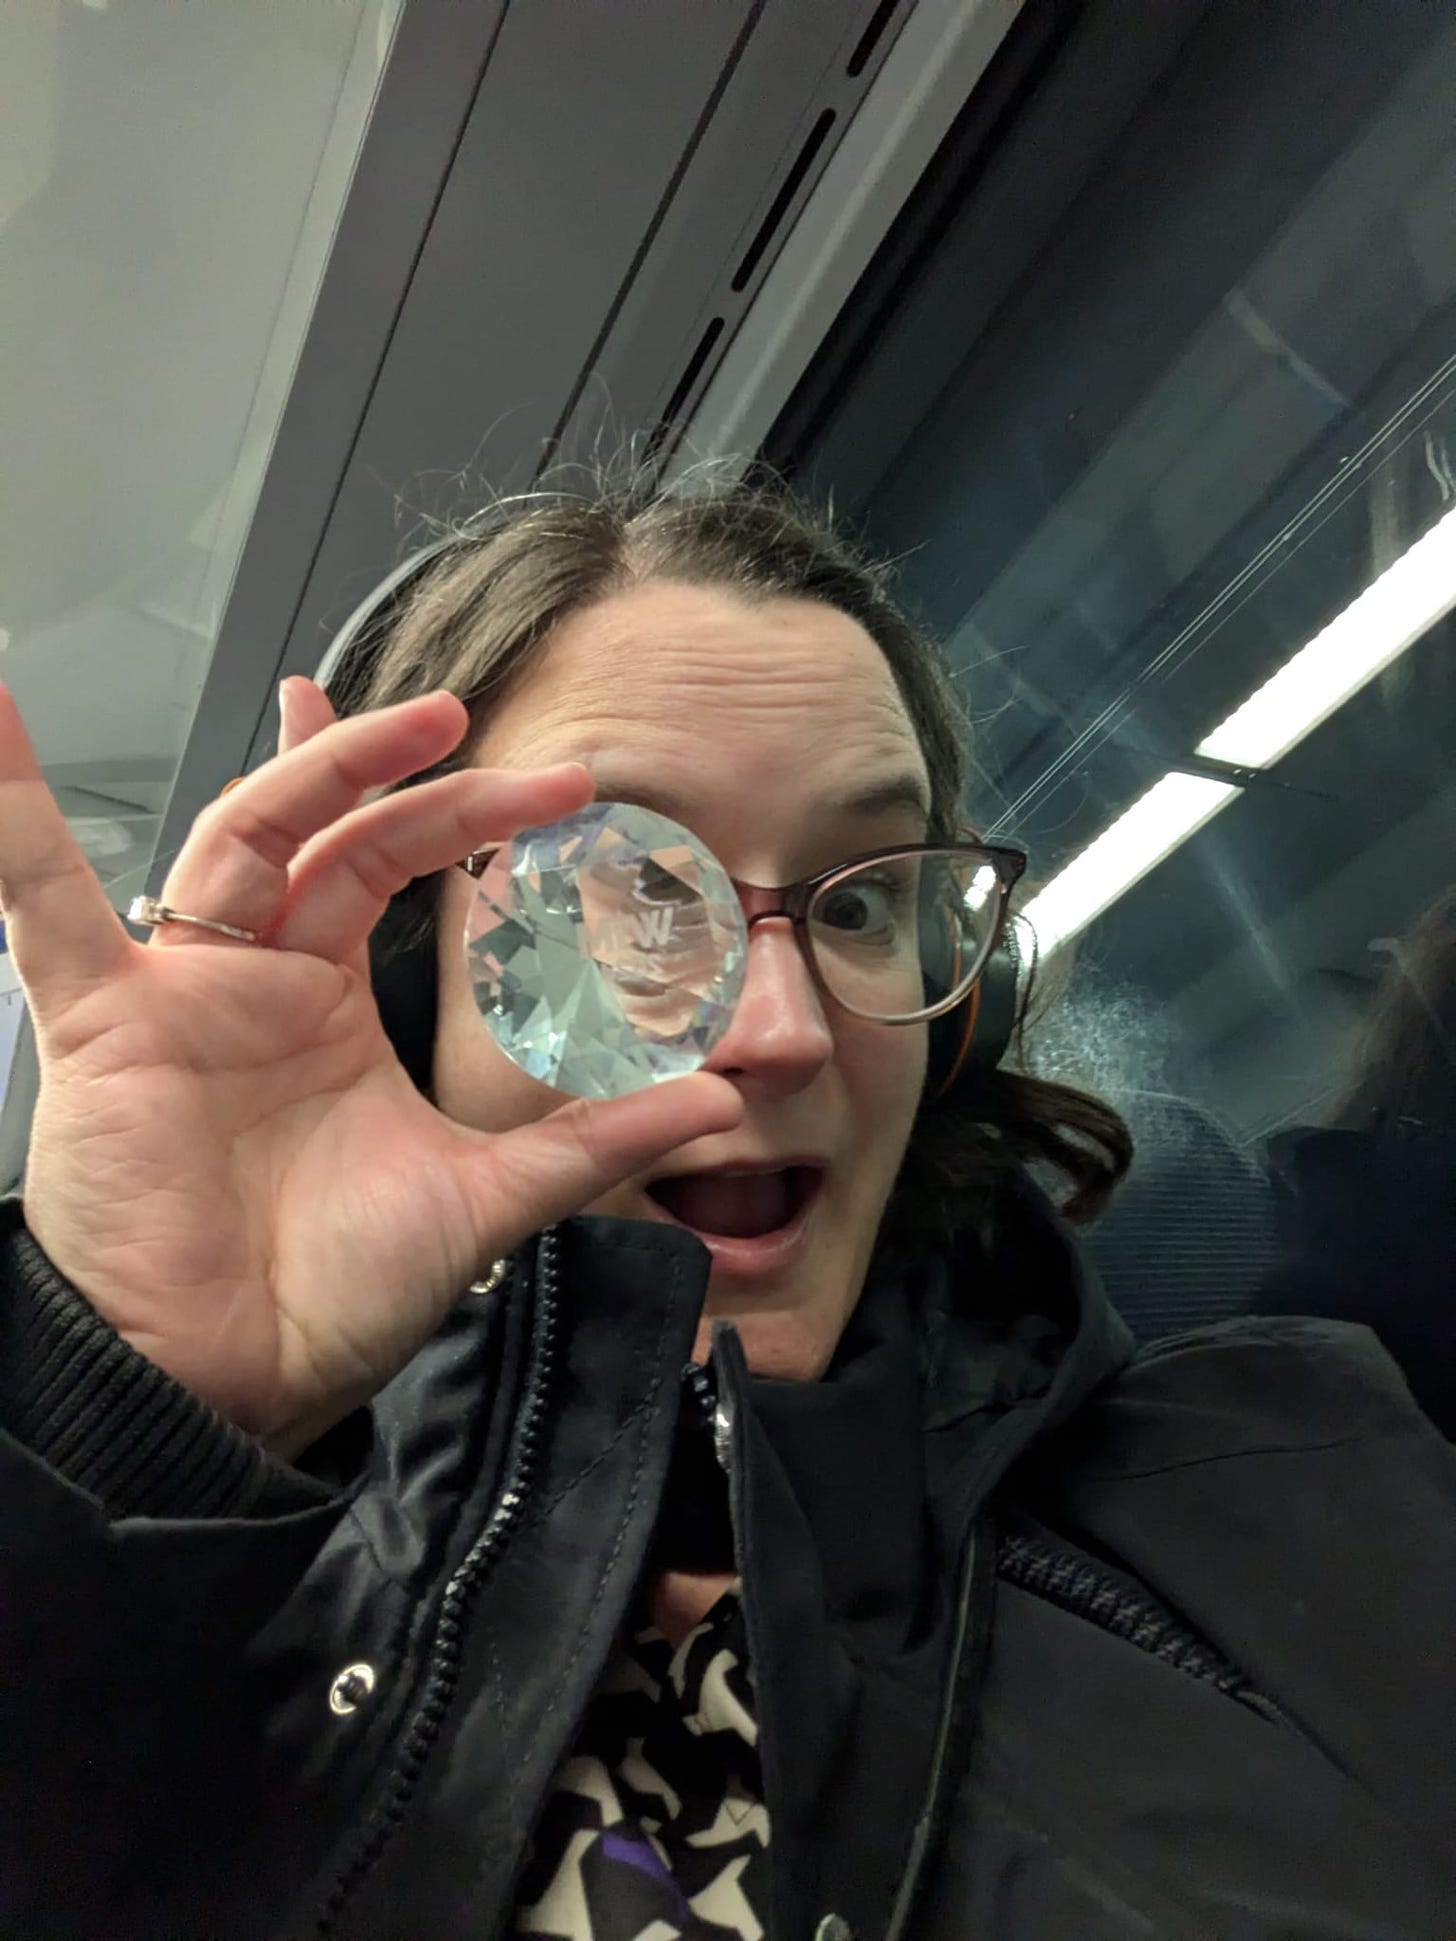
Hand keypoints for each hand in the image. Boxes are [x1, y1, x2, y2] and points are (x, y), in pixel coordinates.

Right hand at [1, 678, 740, 1450]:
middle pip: (324, 835)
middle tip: (473, 723)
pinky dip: (11, 816)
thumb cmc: (328, 1297)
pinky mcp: (106, 1024)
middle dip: (392, 773)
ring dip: (282, 770)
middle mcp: (255, 984)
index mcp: (328, 1008)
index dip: (459, 810)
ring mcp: (179, 995)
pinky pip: (43, 906)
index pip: (388, 865)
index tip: (551, 782)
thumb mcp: (484, 1198)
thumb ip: (594, 1139)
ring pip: (226, 843)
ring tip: (327, 698)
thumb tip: (717, 1101)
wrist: (230, 1385)